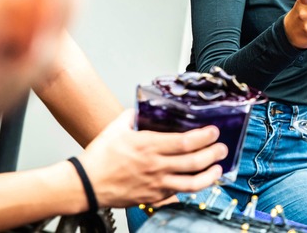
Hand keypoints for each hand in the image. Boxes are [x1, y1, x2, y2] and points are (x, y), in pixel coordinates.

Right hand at [77, 110, 227, 206]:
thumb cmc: (99, 158)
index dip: (205, 137)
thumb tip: (144, 107)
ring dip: (209, 175)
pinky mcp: (153, 198)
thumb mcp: (116, 128)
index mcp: (149, 146)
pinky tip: (198, 183)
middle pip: (194, 161)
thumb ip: (133, 115)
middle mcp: (156, 166)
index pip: (186, 142)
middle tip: (222, 148)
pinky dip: (191, 189)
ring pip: (191, 184)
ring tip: (218, 168)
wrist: (84, 185)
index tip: (214, 132)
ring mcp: (156, 185)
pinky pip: (178, 194)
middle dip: (214, 154)